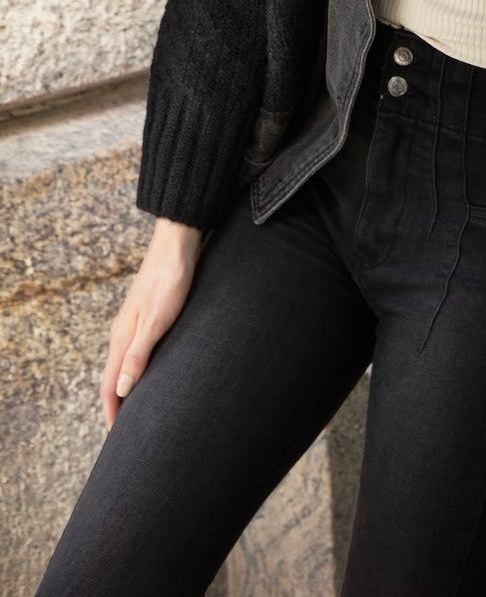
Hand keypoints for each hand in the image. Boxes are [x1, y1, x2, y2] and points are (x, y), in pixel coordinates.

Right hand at [101, 216, 201, 429]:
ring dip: (129, 387)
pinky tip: (154, 371)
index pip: (109, 385)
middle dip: (119, 405)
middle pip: (114, 377)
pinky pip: (138, 350)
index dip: (113, 413)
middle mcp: (122, 332)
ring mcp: (134, 322)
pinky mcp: (149, 314)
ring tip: (141, 408)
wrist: (177, 243)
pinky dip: (140, 369)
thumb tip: (121, 390)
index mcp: (121, 337)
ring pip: (126, 364)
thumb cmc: (170, 281)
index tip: (117, 439)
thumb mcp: (156, 321)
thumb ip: (138, 355)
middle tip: (128, 432)